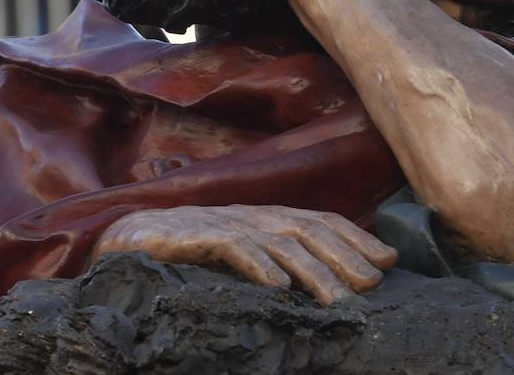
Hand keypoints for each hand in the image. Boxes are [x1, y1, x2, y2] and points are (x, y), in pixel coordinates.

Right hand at [91, 204, 396, 305]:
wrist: (124, 238)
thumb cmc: (186, 253)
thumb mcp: (239, 257)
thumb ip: (275, 262)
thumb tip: (324, 287)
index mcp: (264, 218)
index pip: (319, 221)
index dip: (355, 238)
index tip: (389, 262)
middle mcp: (249, 215)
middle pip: (307, 230)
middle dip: (344, 256)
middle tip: (372, 286)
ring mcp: (222, 222)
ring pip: (276, 242)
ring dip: (311, 270)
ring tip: (336, 299)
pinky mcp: (192, 235)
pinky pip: (231, 246)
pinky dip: (255, 264)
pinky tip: (275, 286)